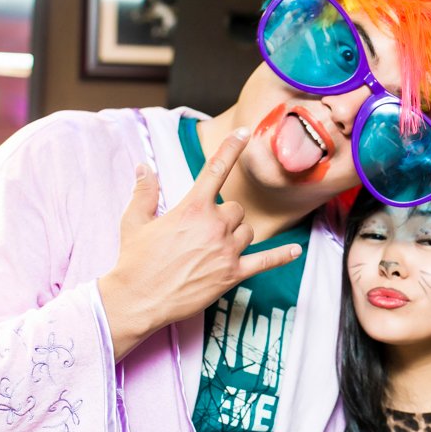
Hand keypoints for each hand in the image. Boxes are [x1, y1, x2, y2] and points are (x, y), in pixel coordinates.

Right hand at [99, 128, 302, 360]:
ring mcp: (226, 250)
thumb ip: (144, 191)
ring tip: (214, 249)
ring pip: (247, 231)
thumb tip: (144, 167)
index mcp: (192, 208)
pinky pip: (266, 261)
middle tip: (203, 234)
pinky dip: (282, 256)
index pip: (216, 169)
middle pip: (236, 209)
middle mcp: (214, 225)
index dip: (231, 148)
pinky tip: (296, 251)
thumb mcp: (135, 221)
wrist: (138, 299)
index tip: (244, 132)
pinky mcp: (233, 274)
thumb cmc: (135, 260)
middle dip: (225, 217)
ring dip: (237, 235)